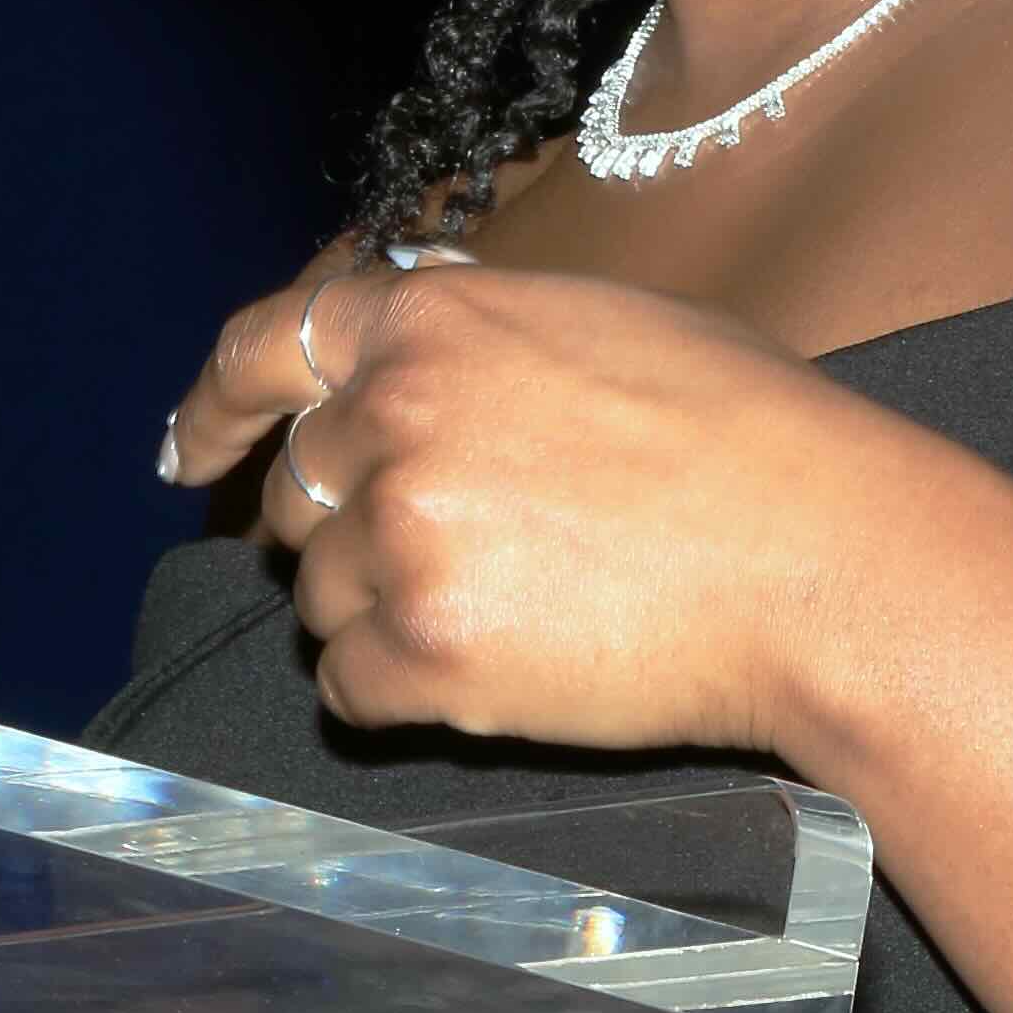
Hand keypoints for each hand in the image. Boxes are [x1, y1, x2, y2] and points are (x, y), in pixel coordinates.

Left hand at [160, 248, 964, 758]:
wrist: (822, 560)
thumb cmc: (748, 438)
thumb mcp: (599, 325)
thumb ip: (474, 341)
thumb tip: (402, 367)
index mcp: (432, 319)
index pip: (266, 346)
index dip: (214, 407)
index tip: (189, 457)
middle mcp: (394, 414)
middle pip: (300, 498)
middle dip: (358, 532)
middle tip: (467, 558)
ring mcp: (403, 534)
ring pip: (322, 600)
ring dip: (390, 617)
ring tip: (518, 610)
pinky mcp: (424, 650)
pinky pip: (348, 689)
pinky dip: (400, 694)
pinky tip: (496, 673)